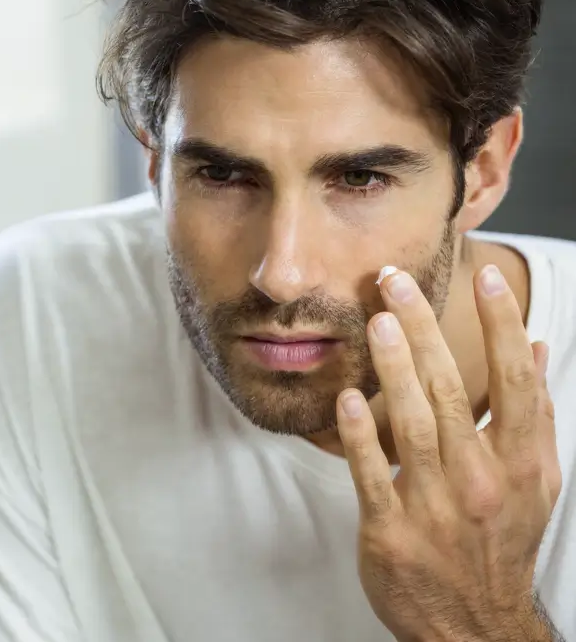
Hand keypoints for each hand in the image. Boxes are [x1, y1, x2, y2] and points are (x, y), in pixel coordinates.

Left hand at [336, 264, 562, 641]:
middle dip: (424, 329)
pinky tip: (347, 397)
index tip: (485, 277)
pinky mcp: (392, 531)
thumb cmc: (500, 540)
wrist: (476, 627)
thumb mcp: (534, 481)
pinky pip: (371, 475)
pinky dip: (360, 435)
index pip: (517, 383)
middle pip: (453, 390)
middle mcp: (483, 481)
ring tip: (378, 320)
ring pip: (414, 425)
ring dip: (394, 369)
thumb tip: (535, 345)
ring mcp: (436, 507)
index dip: (502, 325)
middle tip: (394, 280)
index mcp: (522, 464)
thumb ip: (532, 413)